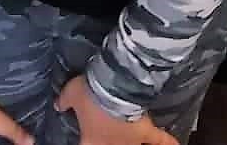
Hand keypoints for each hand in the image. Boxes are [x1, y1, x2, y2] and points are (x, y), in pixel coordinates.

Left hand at [55, 75, 176, 144]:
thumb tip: (57, 106)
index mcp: (91, 142)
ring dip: (132, 144)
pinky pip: (161, 139)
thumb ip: (63, 102)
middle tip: (108, 137)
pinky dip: (169, 142)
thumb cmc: (90, 95)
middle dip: (107, 144)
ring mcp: (131, 141)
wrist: (114, 88)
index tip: (85, 141)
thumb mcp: (70, 94)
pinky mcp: (146, 131)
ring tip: (132, 141)